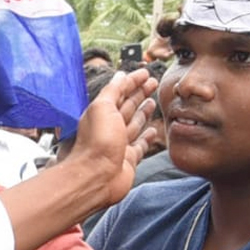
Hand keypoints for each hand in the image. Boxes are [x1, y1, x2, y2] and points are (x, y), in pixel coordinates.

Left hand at [68, 68, 157, 208]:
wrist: (97, 177)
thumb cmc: (97, 144)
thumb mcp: (102, 107)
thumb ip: (113, 91)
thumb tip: (121, 75)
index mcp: (102, 113)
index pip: (120, 91)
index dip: (133, 81)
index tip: (146, 73)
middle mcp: (110, 128)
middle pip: (128, 106)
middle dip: (140, 93)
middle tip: (153, 83)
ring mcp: (119, 144)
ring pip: (134, 124)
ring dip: (143, 112)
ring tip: (152, 101)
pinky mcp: (128, 160)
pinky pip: (140, 146)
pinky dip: (147, 137)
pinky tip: (153, 130)